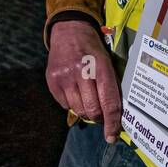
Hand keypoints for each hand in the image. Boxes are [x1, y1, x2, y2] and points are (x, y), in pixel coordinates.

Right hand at [45, 20, 121, 142]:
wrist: (69, 30)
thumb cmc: (93, 49)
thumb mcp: (107, 61)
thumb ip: (110, 86)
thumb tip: (115, 116)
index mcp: (101, 67)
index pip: (109, 102)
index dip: (112, 123)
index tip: (112, 136)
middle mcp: (81, 72)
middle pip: (92, 110)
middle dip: (98, 118)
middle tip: (101, 115)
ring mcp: (65, 76)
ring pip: (78, 109)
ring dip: (85, 111)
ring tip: (88, 100)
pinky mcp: (52, 80)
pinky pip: (64, 104)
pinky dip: (72, 103)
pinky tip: (75, 91)